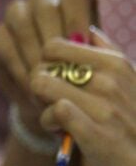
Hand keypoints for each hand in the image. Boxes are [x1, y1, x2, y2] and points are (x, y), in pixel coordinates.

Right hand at [0, 0, 97, 133]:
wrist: (57, 95)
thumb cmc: (84, 76)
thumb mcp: (96, 64)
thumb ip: (92, 51)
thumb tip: (83, 44)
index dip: (76, 19)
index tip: (81, 47)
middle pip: (43, 4)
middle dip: (52, 37)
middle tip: (59, 65)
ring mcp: (18, 13)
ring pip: (19, 18)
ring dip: (33, 52)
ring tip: (45, 80)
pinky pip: (3, 42)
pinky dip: (18, 66)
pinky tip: (30, 86)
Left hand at [31, 27, 135, 165]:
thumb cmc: (135, 122)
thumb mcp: (132, 81)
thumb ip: (110, 54)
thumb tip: (88, 32)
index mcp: (113, 63)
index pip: (52, 46)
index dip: (45, 64)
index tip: (54, 81)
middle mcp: (108, 80)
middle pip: (41, 67)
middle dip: (39, 87)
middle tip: (50, 103)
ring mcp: (103, 106)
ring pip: (41, 85)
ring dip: (41, 105)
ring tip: (55, 117)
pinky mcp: (95, 133)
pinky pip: (53, 111)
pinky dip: (48, 122)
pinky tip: (60, 131)